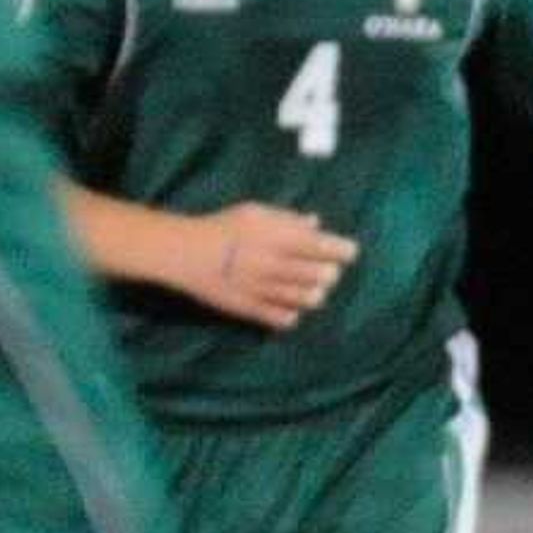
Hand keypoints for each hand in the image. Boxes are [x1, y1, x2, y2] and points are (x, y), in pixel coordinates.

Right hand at [180, 203, 357, 330]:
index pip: (328, 248)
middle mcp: (279, 265)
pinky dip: (293, 312)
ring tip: (306, 286)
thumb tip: (316, 224)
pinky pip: (285, 319)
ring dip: (314, 292)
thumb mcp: (256, 213)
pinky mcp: (253, 310)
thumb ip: (288, 219)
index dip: (345, 251)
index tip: (347, 251)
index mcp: (282, 238)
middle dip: (329, 272)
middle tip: (322, 268)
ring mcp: (267, 290)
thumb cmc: (222, 227)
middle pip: (325, 276)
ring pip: (310, 299)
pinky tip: (287, 303)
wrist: (186, 253)